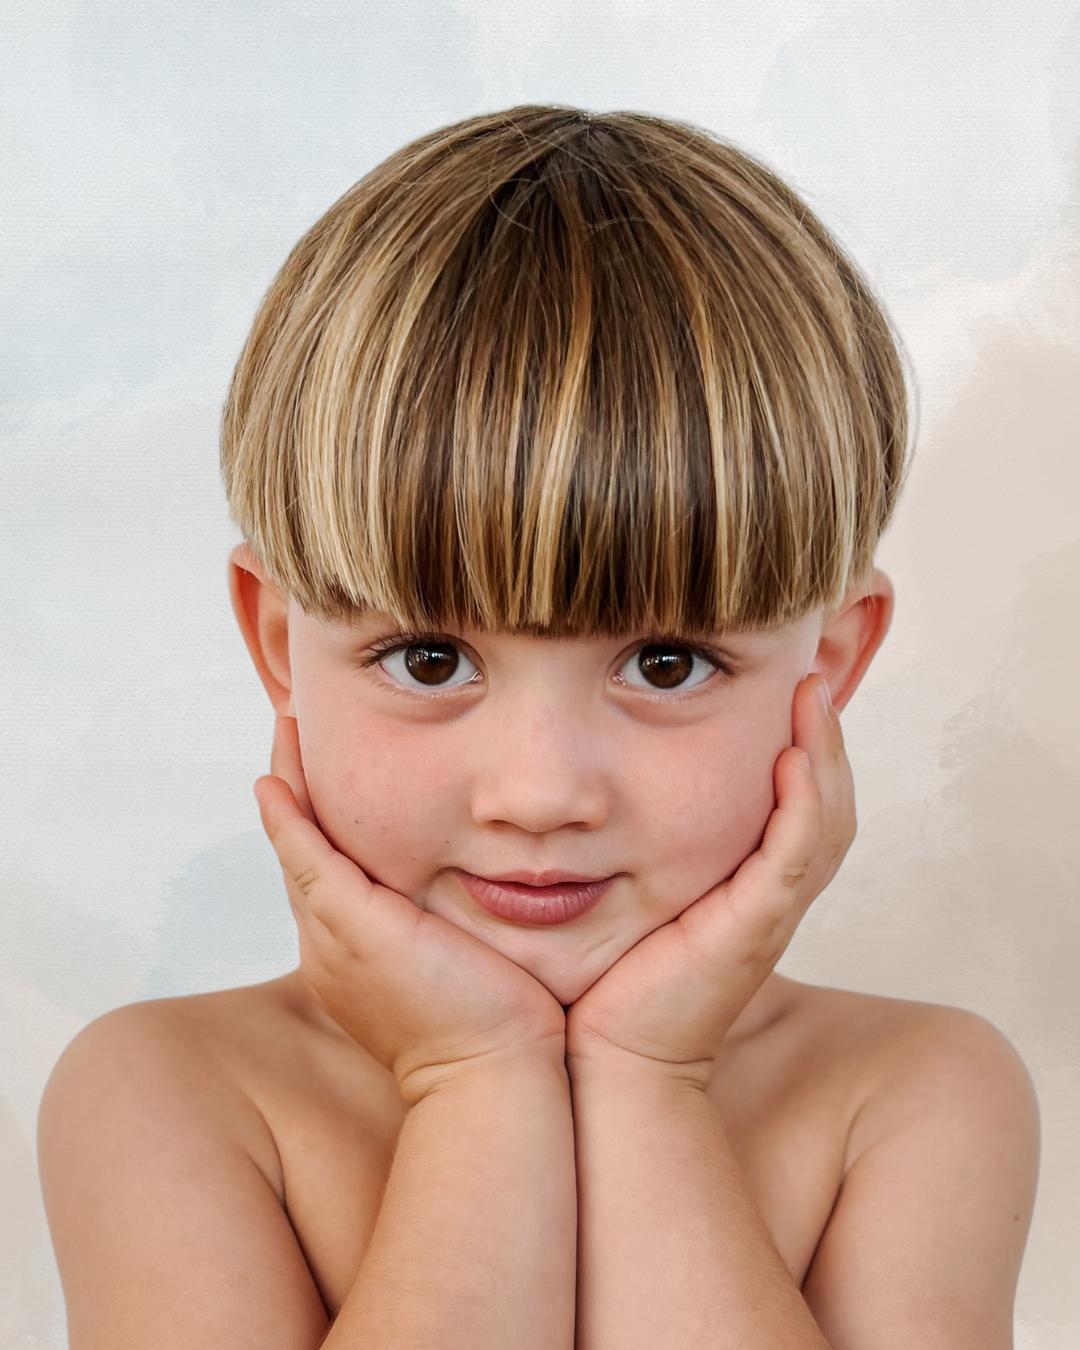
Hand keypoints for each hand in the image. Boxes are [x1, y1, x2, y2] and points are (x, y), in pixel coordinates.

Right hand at [254, 713, 565, 1105]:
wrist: (495, 1075)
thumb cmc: (497, 1028)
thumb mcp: (467, 962)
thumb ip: (454, 925)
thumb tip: (483, 891)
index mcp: (356, 957)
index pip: (328, 875)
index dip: (317, 823)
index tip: (319, 775)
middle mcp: (332, 948)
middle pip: (301, 854)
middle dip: (294, 791)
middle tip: (290, 731)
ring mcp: (335, 938)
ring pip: (297, 848)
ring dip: (288, 786)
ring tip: (284, 730)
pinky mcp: (353, 925)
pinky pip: (306, 858)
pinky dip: (288, 819)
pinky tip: (274, 782)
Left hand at [564, 673, 854, 1087]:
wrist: (607, 1059)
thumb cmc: (604, 980)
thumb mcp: (620, 894)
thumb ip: (620, 845)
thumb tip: (581, 790)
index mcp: (745, 886)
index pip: (796, 804)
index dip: (804, 747)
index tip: (787, 687)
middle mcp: (768, 896)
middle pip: (826, 805)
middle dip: (827, 739)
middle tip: (813, 677)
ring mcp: (766, 913)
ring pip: (824, 823)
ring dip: (825, 755)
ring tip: (813, 694)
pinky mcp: (753, 930)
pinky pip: (795, 857)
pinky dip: (802, 805)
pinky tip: (793, 756)